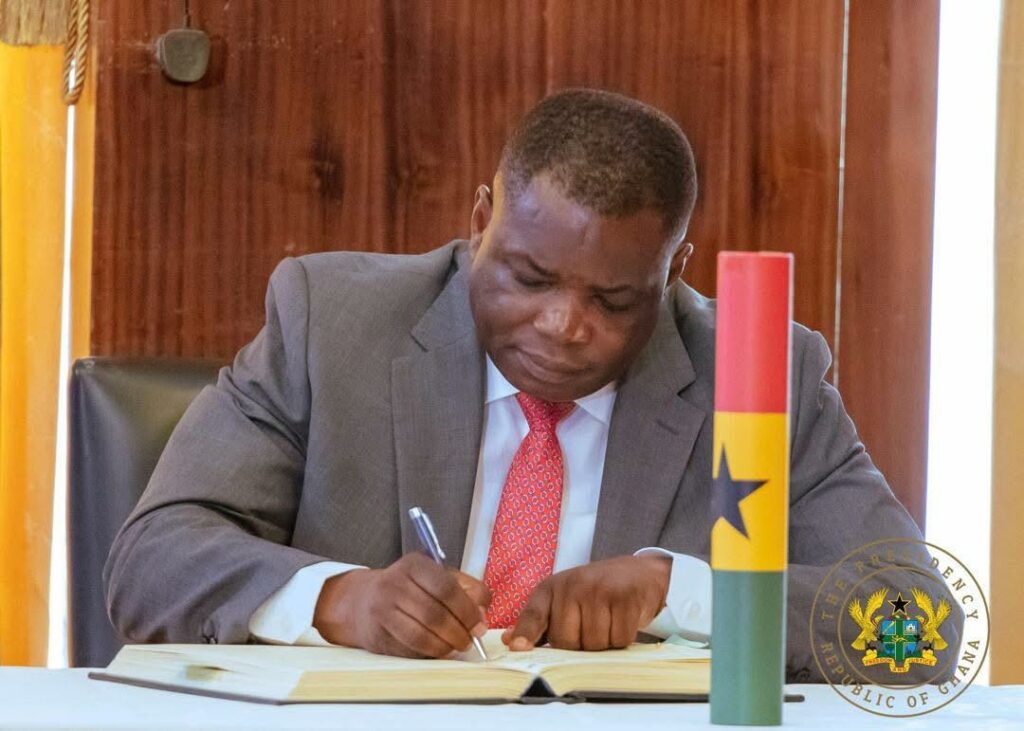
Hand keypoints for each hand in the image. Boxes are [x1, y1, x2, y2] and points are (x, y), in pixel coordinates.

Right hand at [312, 552, 490, 657]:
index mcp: (414, 564)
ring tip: (455, 647)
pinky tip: (436, 650)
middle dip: (458, 632)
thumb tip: (481, 615)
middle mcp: (394, 584)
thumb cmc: (409, 588)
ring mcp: (382, 610)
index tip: (478, 624)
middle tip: (469, 640)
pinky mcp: (376, 634)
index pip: (446, 587)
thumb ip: (466, 589)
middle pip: (435, 614)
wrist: (362, 600)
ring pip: (421, 635)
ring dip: (445, 646)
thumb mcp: (437, 576)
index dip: (467, 610)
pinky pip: (408, 649)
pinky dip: (427, 654)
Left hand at [502, 554, 669, 651]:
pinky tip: (621, 621)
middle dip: (578, 645)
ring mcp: (600, 589)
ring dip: (603, 643)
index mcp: (552, 588)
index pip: (534, 614)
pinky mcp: (626, 597)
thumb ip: (539, 622)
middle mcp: (573, 585)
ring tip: (607, 622)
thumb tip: (510, 641)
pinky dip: (622, 639)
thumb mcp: (563, 600)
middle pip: (566, 641)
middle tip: (588, 628)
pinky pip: (619, 639)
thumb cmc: (595, 592)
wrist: (638, 574)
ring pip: (594, 644)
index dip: (525, 633)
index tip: (518, 648)